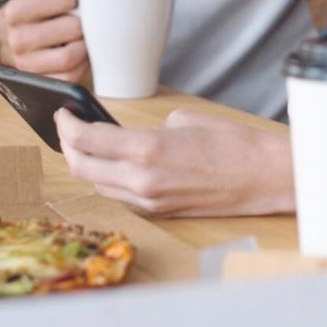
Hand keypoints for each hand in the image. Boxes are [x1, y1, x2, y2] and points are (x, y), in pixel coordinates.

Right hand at [0, 0, 87, 82]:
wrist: (8, 36)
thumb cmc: (31, 5)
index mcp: (16, 10)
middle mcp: (17, 39)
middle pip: (71, 28)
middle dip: (83, 21)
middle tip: (82, 18)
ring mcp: (27, 64)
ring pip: (70, 57)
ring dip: (83, 45)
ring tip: (81, 36)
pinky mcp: (39, 83)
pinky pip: (69, 79)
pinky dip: (80, 67)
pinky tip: (78, 54)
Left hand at [55, 107, 294, 216]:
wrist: (264, 177)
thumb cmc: (233, 143)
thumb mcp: (184, 119)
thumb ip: (148, 129)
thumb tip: (128, 137)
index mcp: (146, 149)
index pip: (87, 140)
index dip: (67, 125)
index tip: (63, 113)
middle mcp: (141, 180)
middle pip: (82, 167)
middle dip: (68, 146)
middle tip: (67, 129)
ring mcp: (149, 200)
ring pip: (98, 185)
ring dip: (87, 166)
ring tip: (87, 146)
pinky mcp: (159, 212)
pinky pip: (120, 197)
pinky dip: (109, 180)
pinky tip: (113, 166)